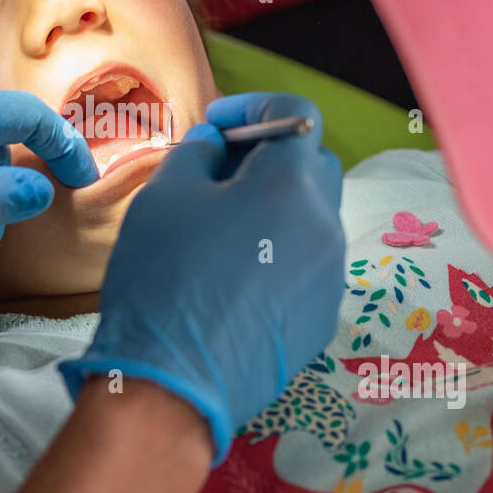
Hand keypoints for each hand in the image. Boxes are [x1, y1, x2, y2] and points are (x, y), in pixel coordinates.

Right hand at [58, 93, 346, 466]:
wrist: (173, 384)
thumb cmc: (163, 279)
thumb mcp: (164, 196)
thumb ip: (197, 154)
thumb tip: (216, 145)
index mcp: (291, 186)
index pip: (295, 115)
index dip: (253, 107)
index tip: (216, 122)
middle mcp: (325, 226)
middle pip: (312, 165)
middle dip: (269, 155)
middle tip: (217, 170)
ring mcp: (329, 275)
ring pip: (310, 217)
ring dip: (274, 206)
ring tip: (221, 227)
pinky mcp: (320, 317)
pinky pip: (307, 263)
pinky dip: (278, 251)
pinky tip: (234, 274)